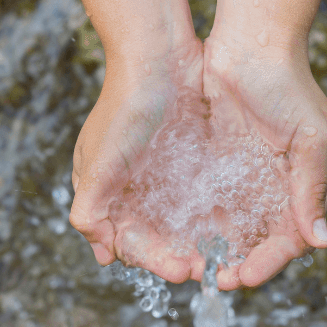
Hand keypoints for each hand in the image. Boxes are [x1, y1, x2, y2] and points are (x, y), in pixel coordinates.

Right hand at [70, 39, 206, 283]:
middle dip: (181, 258)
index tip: (181, 271)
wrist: (156, 54)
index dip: (155, 261)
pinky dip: (215, 219)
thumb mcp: (97, 162)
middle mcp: (135, 191)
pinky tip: (235, 229)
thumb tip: (102, 255)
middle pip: (159, 240)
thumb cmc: (122, 107)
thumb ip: (90, 209)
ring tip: (226, 257)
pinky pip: (204, 200)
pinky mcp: (193, 162)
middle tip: (209, 270)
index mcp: (107, 196)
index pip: (131, 244)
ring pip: (183, 225)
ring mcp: (165, 177)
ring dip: (201, 244)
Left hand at [200, 32, 326, 289]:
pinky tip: (179, 238)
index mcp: (304, 189)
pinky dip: (196, 225)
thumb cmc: (290, 85)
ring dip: (215, 252)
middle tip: (213, 279)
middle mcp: (275, 192)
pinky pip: (206, 206)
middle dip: (237, 265)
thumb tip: (322, 241)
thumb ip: (312, 188)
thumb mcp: (310, 136)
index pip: (289, 241)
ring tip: (193, 266)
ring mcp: (245, 181)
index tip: (242, 277)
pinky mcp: (217, 168)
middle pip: (258, 244)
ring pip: (231, 231)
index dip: (267, 263)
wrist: (251, 42)